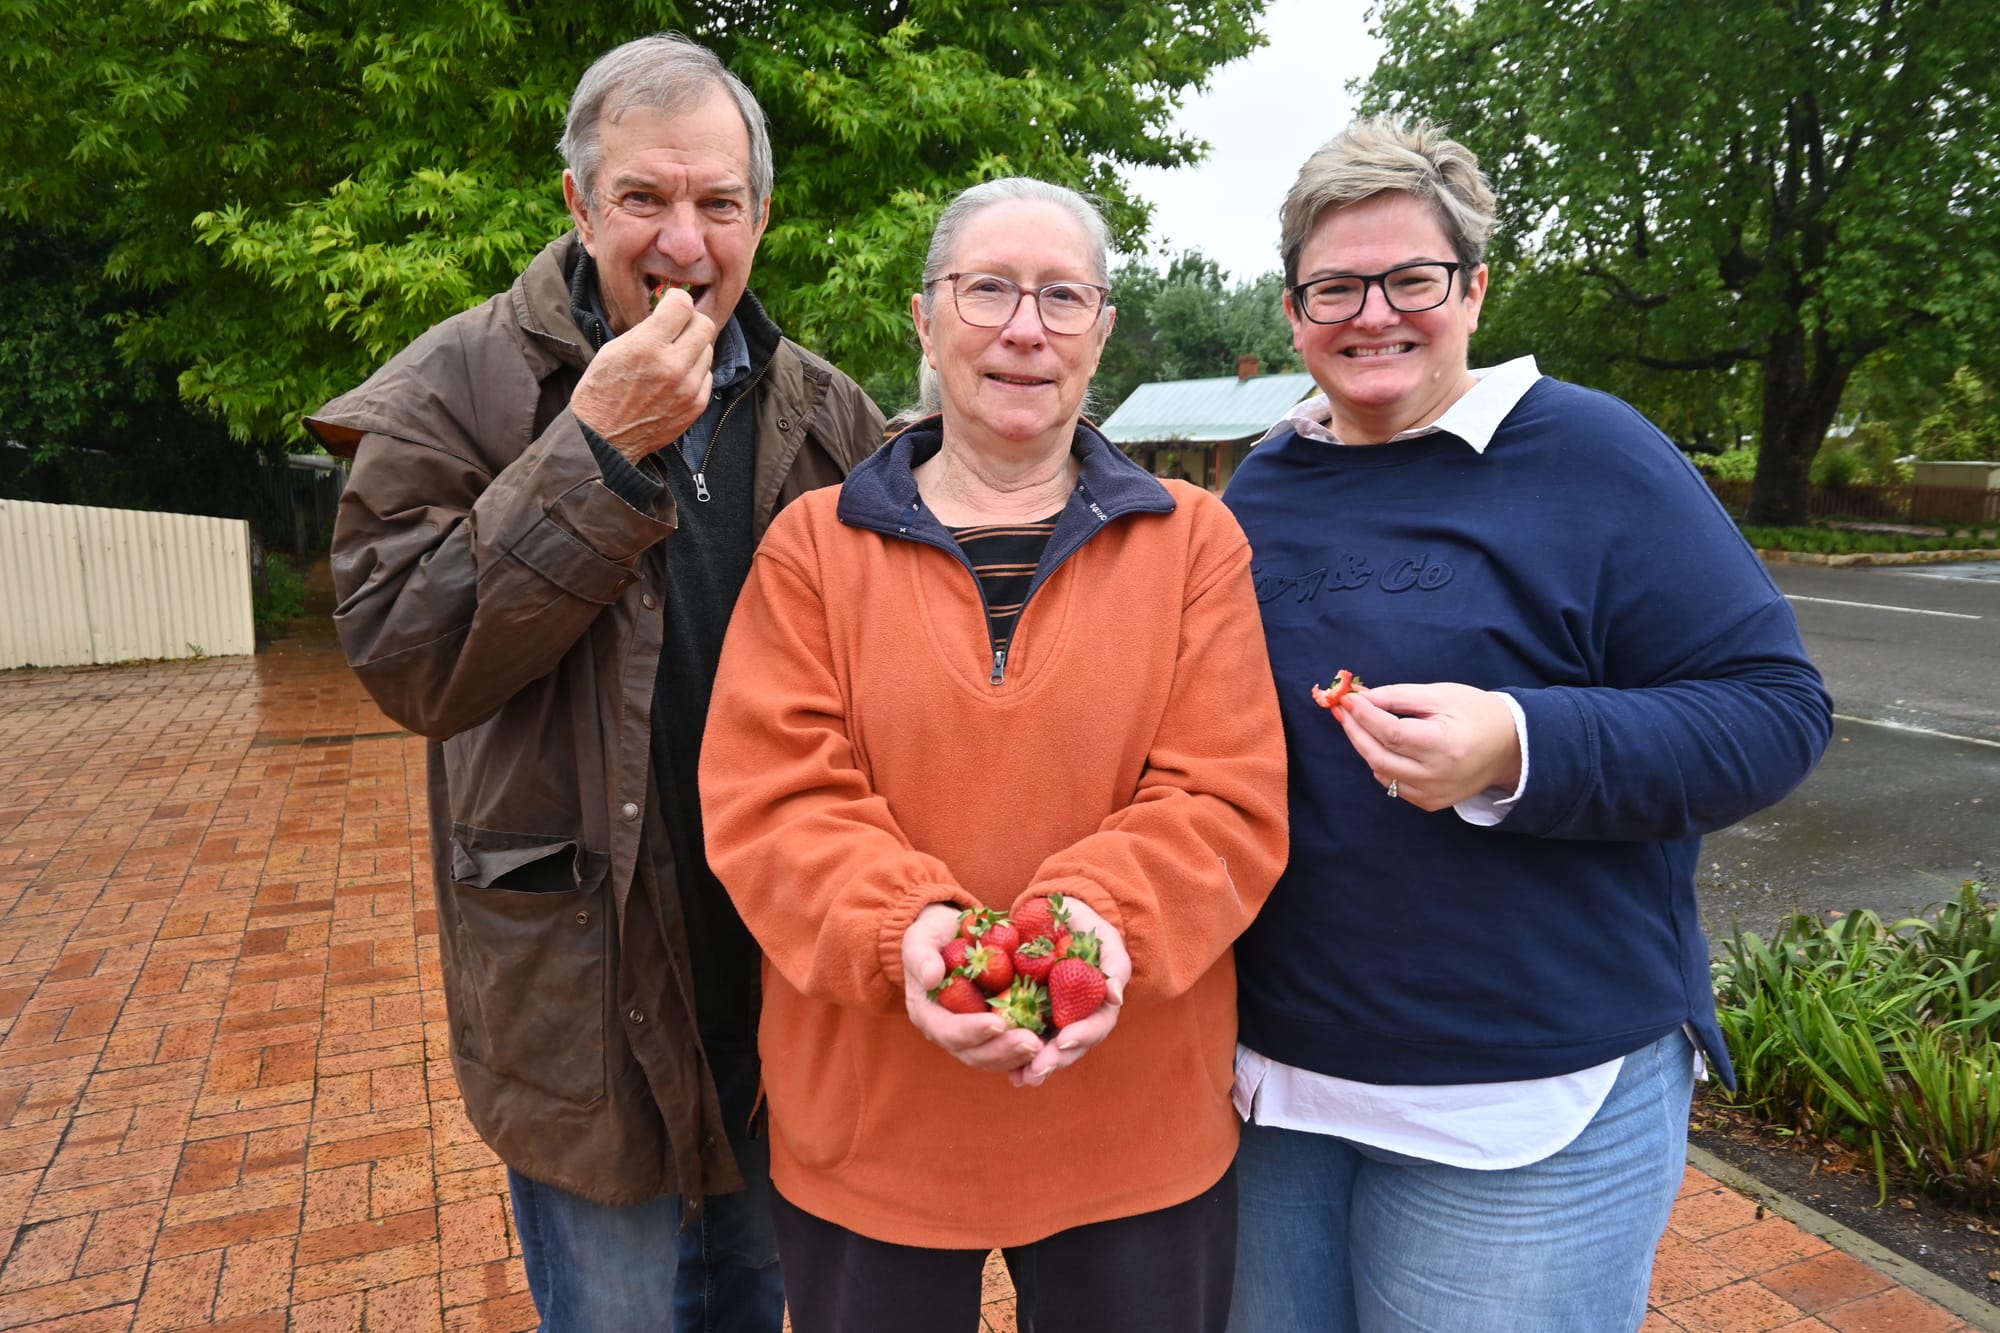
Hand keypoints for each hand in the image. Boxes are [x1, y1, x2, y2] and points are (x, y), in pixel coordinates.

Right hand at [569, 286, 716, 462]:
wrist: (603, 438)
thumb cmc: (601, 391)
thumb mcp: (615, 349)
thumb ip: (647, 329)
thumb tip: (670, 314)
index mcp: (647, 346)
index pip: (683, 305)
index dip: (677, 301)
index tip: (671, 305)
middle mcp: (672, 366)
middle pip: (704, 324)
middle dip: (690, 321)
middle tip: (677, 328)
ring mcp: (688, 388)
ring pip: (708, 349)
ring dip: (693, 347)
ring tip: (673, 356)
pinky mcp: (696, 405)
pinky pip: (708, 374)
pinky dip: (695, 371)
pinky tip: (677, 377)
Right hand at [902, 904, 1039, 1073]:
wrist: (949, 937)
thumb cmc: (933, 937)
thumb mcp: (921, 938)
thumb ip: (922, 956)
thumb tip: (931, 977)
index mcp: (927, 1014)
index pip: (947, 1030)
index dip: (972, 1031)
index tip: (998, 1023)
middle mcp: (947, 1032)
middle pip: (973, 1053)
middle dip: (1002, 1049)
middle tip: (1031, 1043)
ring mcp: (970, 1037)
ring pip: (992, 1058)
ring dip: (1017, 1056)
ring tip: (1043, 1047)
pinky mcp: (991, 1033)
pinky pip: (1007, 1050)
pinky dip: (1025, 1053)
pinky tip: (1047, 1046)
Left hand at [1010, 897, 1129, 1087]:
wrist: (1054, 916)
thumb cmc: (1086, 928)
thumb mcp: (1105, 938)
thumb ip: (1114, 963)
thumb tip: (1116, 996)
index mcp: (1099, 1005)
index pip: (1094, 1026)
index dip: (1081, 1035)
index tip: (1063, 1040)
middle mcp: (1078, 1018)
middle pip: (1070, 1047)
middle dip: (1054, 1060)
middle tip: (1036, 1071)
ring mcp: (1055, 1020)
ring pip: (1048, 1049)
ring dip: (1035, 1067)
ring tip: (1022, 1078)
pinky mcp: (1031, 1015)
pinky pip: (1025, 1038)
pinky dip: (1017, 1056)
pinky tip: (1008, 1071)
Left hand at [1334, 683, 1522, 810]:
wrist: (1510, 747)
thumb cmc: (1477, 713)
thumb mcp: (1441, 695)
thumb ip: (1398, 697)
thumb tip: (1362, 698)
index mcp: (1444, 745)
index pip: (1391, 733)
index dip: (1364, 716)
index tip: (1347, 699)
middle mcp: (1437, 775)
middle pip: (1378, 755)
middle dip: (1355, 731)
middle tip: (1342, 710)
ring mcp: (1433, 794)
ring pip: (1380, 771)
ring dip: (1365, 746)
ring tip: (1359, 723)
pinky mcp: (1430, 803)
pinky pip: (1392, 784)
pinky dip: (1381, 763)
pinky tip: (1383, 745)